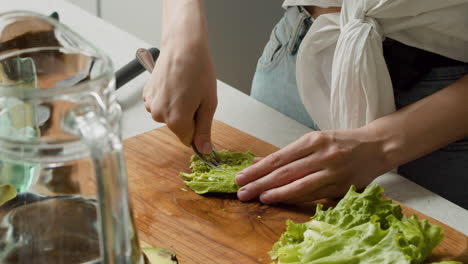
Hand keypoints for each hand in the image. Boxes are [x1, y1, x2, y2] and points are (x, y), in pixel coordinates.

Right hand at [143, 46, 216, 152]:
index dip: (198, 129)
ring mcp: (150, 104)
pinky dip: (168, 98)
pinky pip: (160, 105)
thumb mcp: (208, 103)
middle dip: (188, 117)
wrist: (183, 45)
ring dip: (178, 107)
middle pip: (178, 128)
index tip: (202, 114)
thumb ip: (205, 130)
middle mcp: (159, 115)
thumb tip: (204, 150)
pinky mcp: (146, 94)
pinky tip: (175, 84)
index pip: (188, 140)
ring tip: (185, 88)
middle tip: (196, 96)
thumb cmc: (198, 69)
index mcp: (176, 120)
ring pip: (168, 116)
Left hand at [235, 127, 392, 203]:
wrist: (377, 146)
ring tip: (259, 197)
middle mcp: (323, 155)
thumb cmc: (341, 142)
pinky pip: (315, 195)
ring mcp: (333, 172)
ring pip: (300, 186)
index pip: (280, 158)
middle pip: (286, 172)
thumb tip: (258, 162)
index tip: (241, 177)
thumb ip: (287, 153)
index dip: (259, 170)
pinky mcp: (342, 187)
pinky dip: (296, 198)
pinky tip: (282, 200)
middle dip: (261, 183)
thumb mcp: (314, 140)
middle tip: (242, 191)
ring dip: (277, 193)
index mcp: (313, 140)